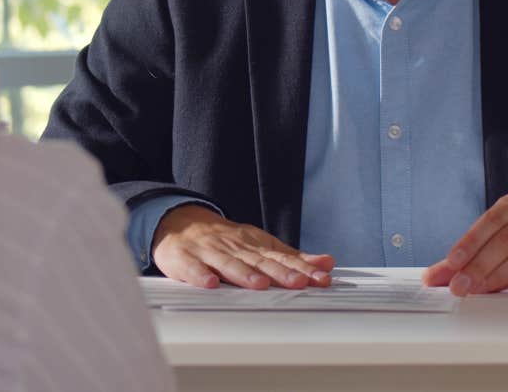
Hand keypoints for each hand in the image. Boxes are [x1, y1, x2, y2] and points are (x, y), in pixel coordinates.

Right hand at [152, 204, 334, 289]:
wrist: (180, 223)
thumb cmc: (225, 241)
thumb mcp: (259, 245)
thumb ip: (291, 257)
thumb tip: (327, 263)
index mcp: (253, 245)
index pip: (281, 258)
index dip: (302, 269)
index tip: (321, 278)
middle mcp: (234, 247)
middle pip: (259, 261)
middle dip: (280, 272)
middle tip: (300, 282)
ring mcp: (209, 252)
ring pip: (228, 264)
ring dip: (244, 274)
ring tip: (260, 284)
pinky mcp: (185, 259)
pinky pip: (192, 268)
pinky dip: (200, 275)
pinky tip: (209, 284)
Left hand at [422, 192, 507, 295]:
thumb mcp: (506, 223)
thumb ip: (475, 245)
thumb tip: (442, 270)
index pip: (489, 222)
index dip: (469, 242)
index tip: (451, 262)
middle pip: (503, 242)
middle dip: (477, 265)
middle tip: (457, 284)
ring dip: (494, 278)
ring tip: (473, 290)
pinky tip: (498, 290)